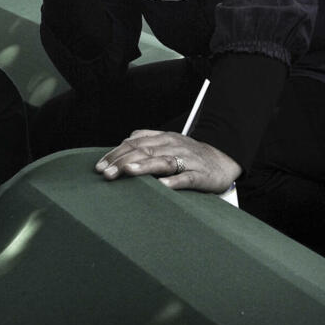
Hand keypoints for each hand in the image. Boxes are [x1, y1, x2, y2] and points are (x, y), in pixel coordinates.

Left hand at [95, 130, 240, 193]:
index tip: (99, 166)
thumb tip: (124, 141)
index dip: (116, 154)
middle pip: (145, 151)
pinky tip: (163, 186)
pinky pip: (187, 178)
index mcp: (163, 138)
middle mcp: (173, 146)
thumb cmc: (191, 154)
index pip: (134, 143)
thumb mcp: (169, 142)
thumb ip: (147, 139)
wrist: (224, 159)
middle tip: (106, 174)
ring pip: (163, 161)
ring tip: (129, 172)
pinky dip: (175, 181)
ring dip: (144, 167)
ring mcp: (187, 160)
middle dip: (123, 162)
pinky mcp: (200, 175)